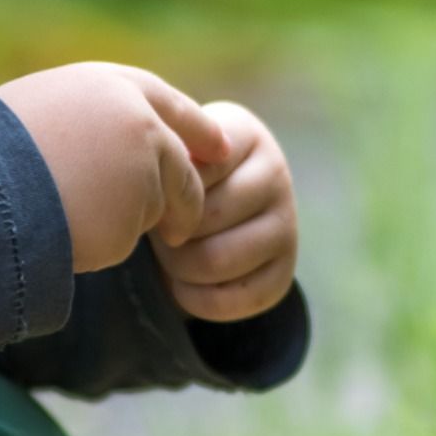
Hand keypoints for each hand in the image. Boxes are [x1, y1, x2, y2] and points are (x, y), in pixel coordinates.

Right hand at [0, 62, 230, 273]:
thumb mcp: (41, 112)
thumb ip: (89, 122)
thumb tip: (116, 148)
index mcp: (109, 86)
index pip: (168, 104)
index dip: (196, 127)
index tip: (221, 148)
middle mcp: (136, 123)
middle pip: (177, 165)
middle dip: (182, 197)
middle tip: (181, 229)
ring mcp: (140, 171)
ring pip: (153, 207)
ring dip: (125, 221)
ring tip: (69, 210)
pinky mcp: (134, 216)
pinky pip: (127, 238)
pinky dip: (103, 243)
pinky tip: (67, 229)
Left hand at [147, 100, 297, 322]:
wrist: (208, 205)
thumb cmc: (179, 172)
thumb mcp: (171, 146)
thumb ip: (162, 150)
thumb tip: (150, 180)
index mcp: (246, 135)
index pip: (197, 167)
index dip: (165, 190)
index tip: (152, 192)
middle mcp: (276, 175)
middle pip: (205, 217)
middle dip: (167, 234)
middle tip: (155, 232)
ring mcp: (286, 223)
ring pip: (217, 260)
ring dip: (177, 268)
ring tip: (167, 255)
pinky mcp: (284, 270)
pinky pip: (234, 299)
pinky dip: (196, 299)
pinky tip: (182, 284)